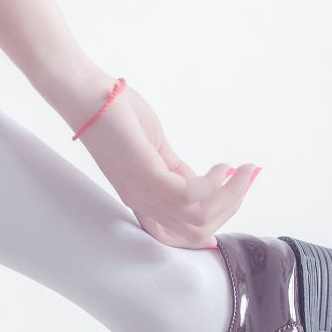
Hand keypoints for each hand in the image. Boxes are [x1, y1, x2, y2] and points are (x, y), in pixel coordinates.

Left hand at [72, 81, 259, 248]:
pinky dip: (214, 184)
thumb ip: (176, 169)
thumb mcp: (155, 150)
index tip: (236, 200)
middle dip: (231, 208)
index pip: (177, 236)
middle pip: (196, 231)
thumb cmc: (117, 117)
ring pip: (198, 217)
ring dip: (231, 195)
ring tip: (242, 172)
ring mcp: (142, 191)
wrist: (85, 95)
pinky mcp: (145, 173)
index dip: (210, 229)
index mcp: (142, 199)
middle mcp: (142, 202)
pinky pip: (189, 195)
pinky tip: (222, 167)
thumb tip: (202, 182)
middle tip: (246, 180)